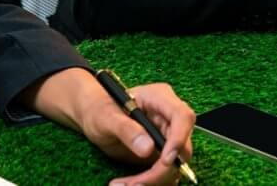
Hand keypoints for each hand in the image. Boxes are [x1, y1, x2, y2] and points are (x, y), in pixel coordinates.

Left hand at [21, 68, 194, 185]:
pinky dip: (148, 182)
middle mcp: (169, 118)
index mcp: (161, 99)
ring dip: (153, 180)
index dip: (179, 139)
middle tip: (135, 184)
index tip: (165, 161)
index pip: (183, 117)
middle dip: (161, 170)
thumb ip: (126, 130)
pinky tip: (127, 184)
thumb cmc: (99, 109)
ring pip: (174, 164)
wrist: (93, 117)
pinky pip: (163, 172)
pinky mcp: (160, 153)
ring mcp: (167, 136)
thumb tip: (148, 149)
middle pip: (182, 146)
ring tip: (122, 185)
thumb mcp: (106, 117)